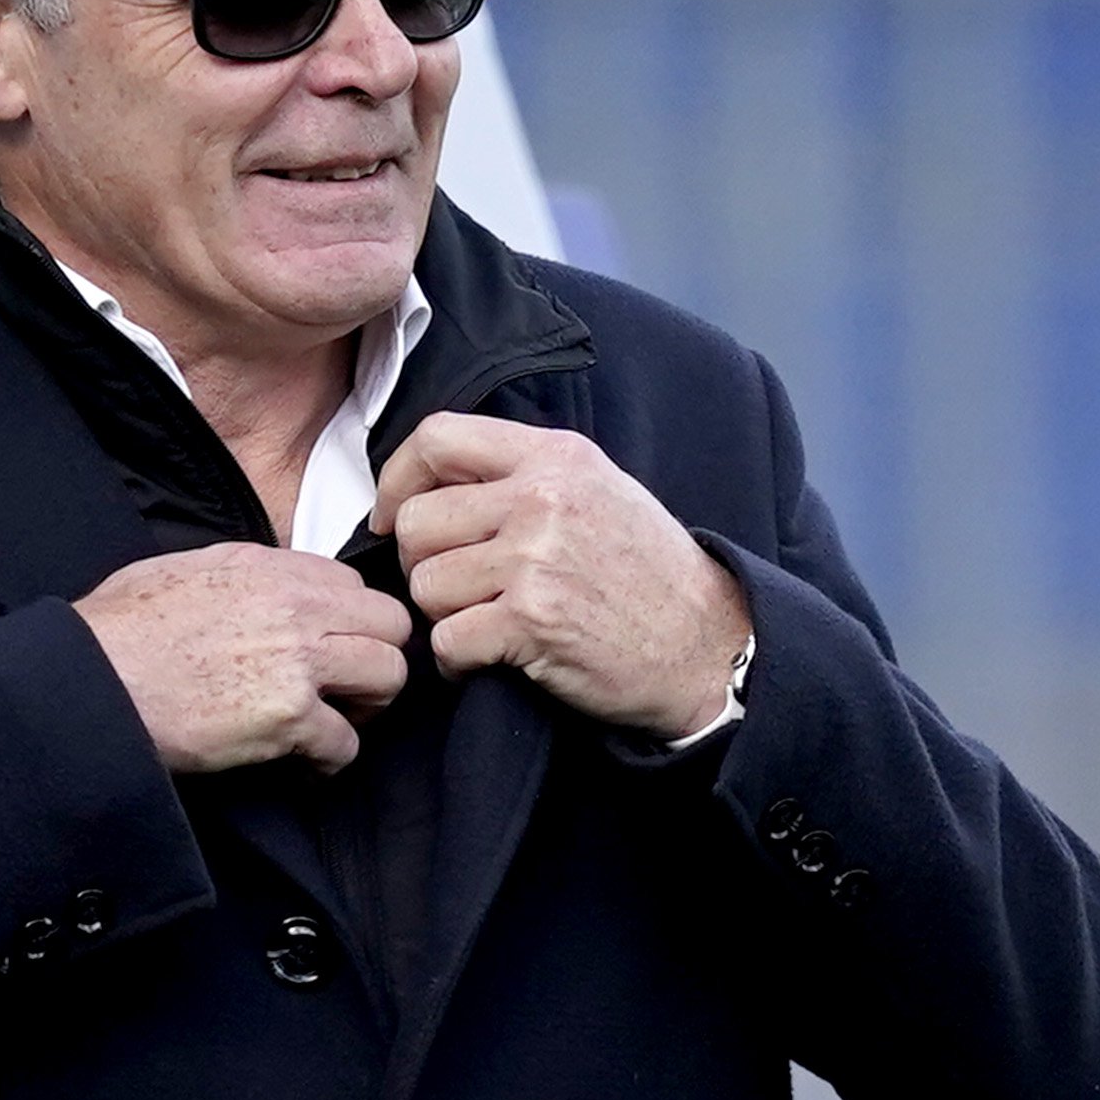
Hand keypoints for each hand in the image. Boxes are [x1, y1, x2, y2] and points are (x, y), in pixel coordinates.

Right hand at [75, 544, 412, 774]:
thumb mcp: (183, 571)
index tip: (334, 646)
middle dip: (375, 659)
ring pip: (387, 677)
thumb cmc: (119, 630)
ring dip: (364, 707)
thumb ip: (242, 576)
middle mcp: (294, 606)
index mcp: (268, 567)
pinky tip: (302, 764)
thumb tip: (265, 591)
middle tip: (346, 688)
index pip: (354, 585)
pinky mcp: (290, 717)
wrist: (91, 679)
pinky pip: (346, 743)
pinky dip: (328, 761)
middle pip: (391, 626)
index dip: (350, 621)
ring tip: (330, 722)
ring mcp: (298, 660)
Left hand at [373, 416, 750, 740]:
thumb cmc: (649, 574)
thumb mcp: (600, 490)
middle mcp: (542, 498)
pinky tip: (489, 659)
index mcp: (555, 457)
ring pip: (426, 584)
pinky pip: (447, 640)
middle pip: (419, 521)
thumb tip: (437, 481)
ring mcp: (536, 559)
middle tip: (457, 590)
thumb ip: (526, 475)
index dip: (398, 480)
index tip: (394, 517)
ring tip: (486, 624)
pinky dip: (458, 662)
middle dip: (423, 565)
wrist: (705, 644)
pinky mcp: (532, 621)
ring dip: (445, 616)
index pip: (438, 437)